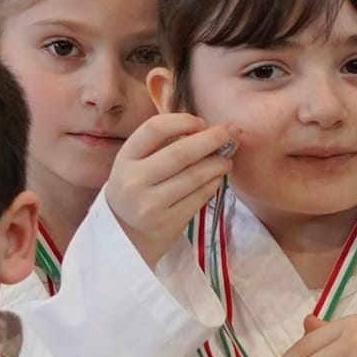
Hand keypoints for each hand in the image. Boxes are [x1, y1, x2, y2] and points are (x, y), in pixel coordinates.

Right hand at [104, 114, 236, 267]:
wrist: (126, 235)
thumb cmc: (137, 188)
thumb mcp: (136, 164)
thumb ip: (161, 146)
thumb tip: (206, 129)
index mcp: (125, 158)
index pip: (154, 129)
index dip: (181, 120)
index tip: (200, 122)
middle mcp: (134, 180)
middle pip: (179, 152)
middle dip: (211, 139)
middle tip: (232, 132)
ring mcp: (151, 204)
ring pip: (193, 177)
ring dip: (217, 164)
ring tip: (227, 159)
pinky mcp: (168, 224)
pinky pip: (198, 198)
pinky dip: (213, 184)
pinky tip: (217, 178)